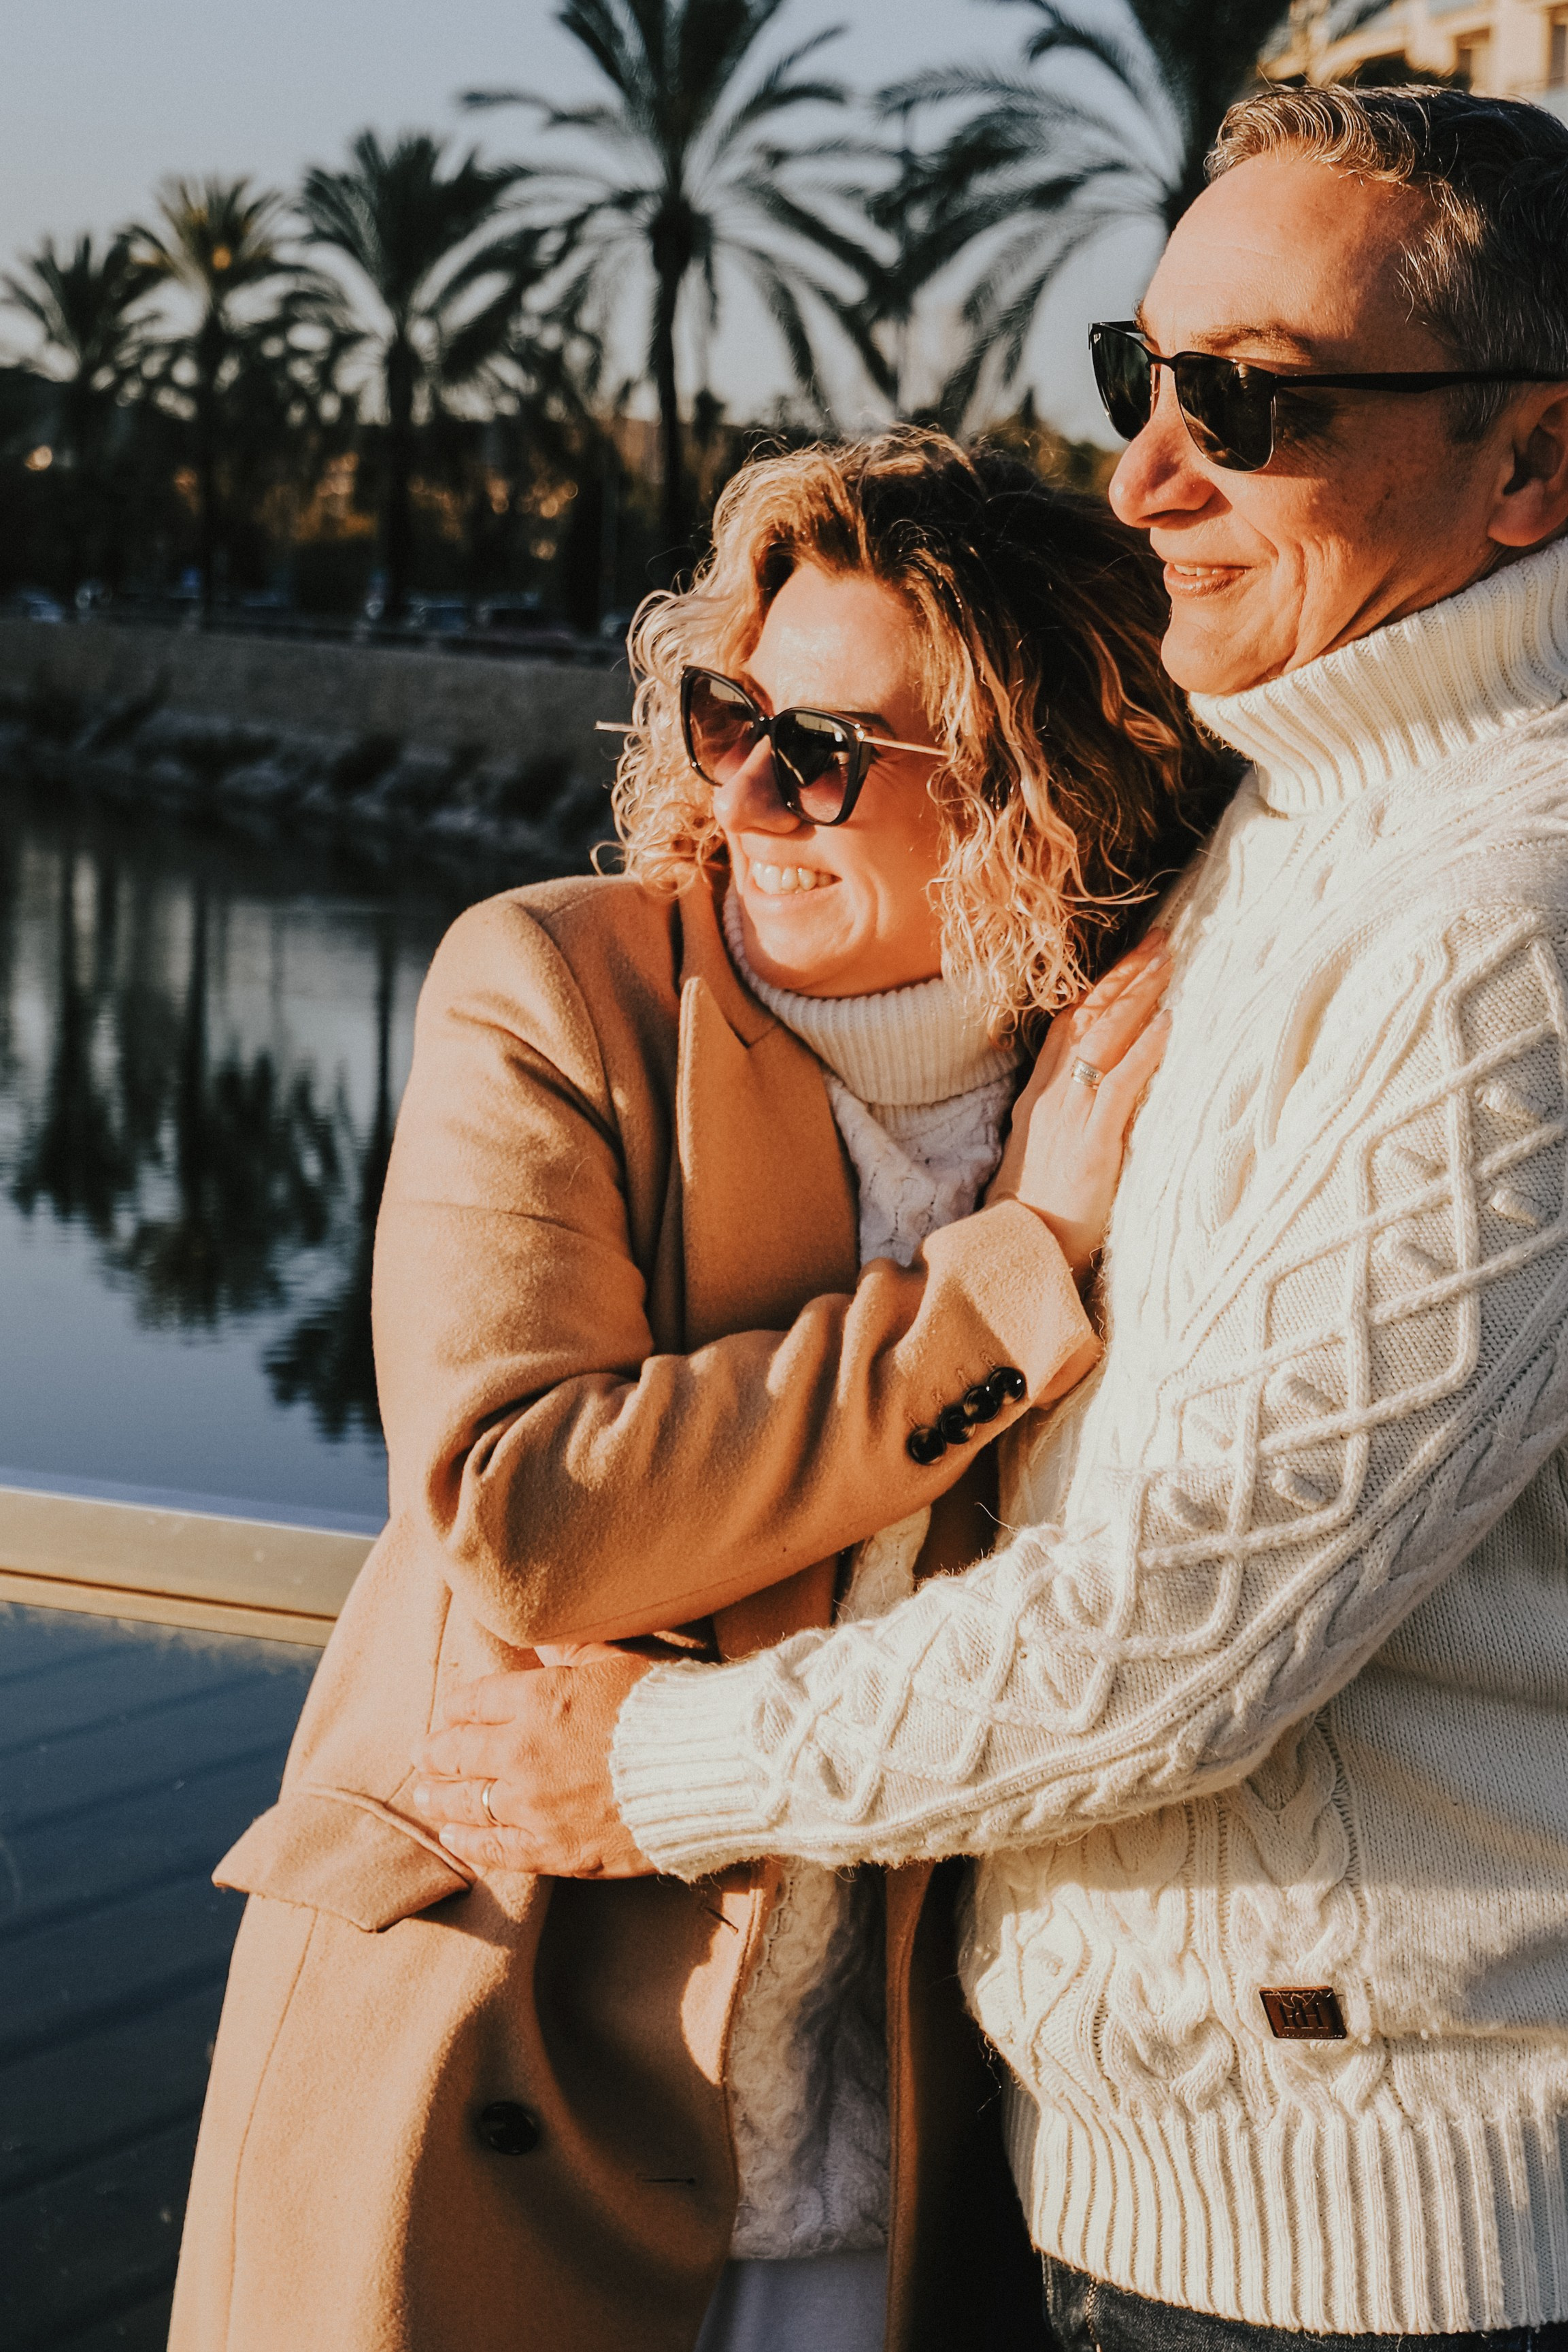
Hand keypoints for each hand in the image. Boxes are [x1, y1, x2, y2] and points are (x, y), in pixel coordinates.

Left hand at [409, 1653, 655, 1878]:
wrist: (708, 1769)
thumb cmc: (667, 1705)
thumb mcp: (616, 1660)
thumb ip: (570, 1653)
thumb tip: (543, 1641)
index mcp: (537, 1698)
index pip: (474, 1702)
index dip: (454, 1709)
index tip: (445, 1715)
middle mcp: (523, 1753)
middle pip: (459, 1754)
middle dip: (435, 1753)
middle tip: (421, 1755)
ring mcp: (535, 1806)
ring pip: (468, 1803)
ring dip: (441, 1799)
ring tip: (426, 1797)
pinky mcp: (555, 1849)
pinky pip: (496, 1850)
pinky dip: (469, 1844)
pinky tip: (455, 1840)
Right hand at [987, 930, 1171, 1275]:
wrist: (1014, 1253)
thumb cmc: (1037, 1210)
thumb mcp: (1046, 1148)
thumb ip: (1072, 1113)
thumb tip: (1108, 1088)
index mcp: (1037, 1095)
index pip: (1068, 1025)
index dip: (1101, 986)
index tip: (1132, 957)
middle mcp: (1049, 1097)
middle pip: (1087, 1019)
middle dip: (1125, 975)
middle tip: (1161, 939)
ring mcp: (1067, 1118)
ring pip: (1103, 1040)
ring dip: (1139, 998)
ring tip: (1170, 964)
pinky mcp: (1089, 1146)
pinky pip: (1119, 1087)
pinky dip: (1144, 1052)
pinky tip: (1169, 1025)